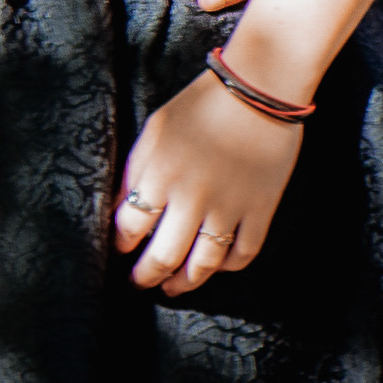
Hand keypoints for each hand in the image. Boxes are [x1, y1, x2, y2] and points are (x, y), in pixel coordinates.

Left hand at [114, 70, 306, 294]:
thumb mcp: (153, 132)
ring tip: (172, 289)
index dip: (122, 245)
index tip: (120, 253)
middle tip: (140, 283)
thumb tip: (121, 209)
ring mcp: (230, 208)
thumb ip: (136, 172)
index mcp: (159, 175)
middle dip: (147, 275)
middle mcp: (192, 198)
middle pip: (164, 254)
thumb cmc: (198, 107)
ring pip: (204, 264)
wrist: (258, 92)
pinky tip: (213, 267)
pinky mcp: (262, 211)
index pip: (131, 226)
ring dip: (185, 282)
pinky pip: (243, 254)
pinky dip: (226, 268)